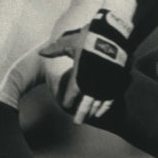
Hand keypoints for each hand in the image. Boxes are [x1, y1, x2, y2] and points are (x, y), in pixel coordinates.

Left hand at [40, 7, 133, 123]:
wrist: (111, 34)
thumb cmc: (87, 38)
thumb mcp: (68, 43)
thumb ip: (54, 50)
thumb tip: (40, 53)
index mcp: (79, 75)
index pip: (72, 93)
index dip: (68, 101)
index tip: (65, 106)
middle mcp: (93, 83)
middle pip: (86, 103)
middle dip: (81, 113)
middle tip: (78, 122)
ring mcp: (106, 84)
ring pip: (99, 103)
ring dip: (94, 111)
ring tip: (90, 117)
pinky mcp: (116, 81)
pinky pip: (111, 98)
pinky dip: (106, 106)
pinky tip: (104, 110)